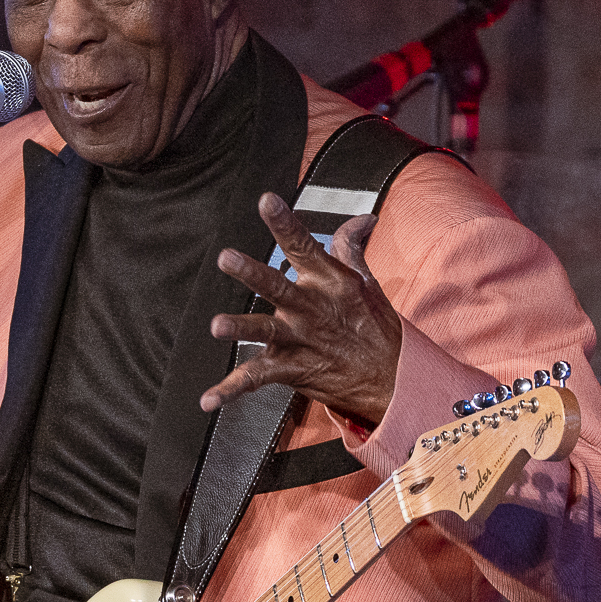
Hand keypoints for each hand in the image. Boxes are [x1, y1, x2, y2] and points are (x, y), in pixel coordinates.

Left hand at [199, 196, 401, 427]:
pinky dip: (230, 391)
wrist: (393, 380)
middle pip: (277, 286)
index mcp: (328, 282)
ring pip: (264, 331)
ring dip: (240, 327)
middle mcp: (311, 308)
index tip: (266, 200)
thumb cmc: (376, 327)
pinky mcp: (292, 370)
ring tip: (216, 326)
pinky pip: (256, 379)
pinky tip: (208, 400)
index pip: (303, 245)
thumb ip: (352, 247)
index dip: (284, 223)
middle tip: (226, 257)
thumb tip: (363, 218)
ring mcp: (300, 340)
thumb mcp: (367, 283)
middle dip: (252, 272)